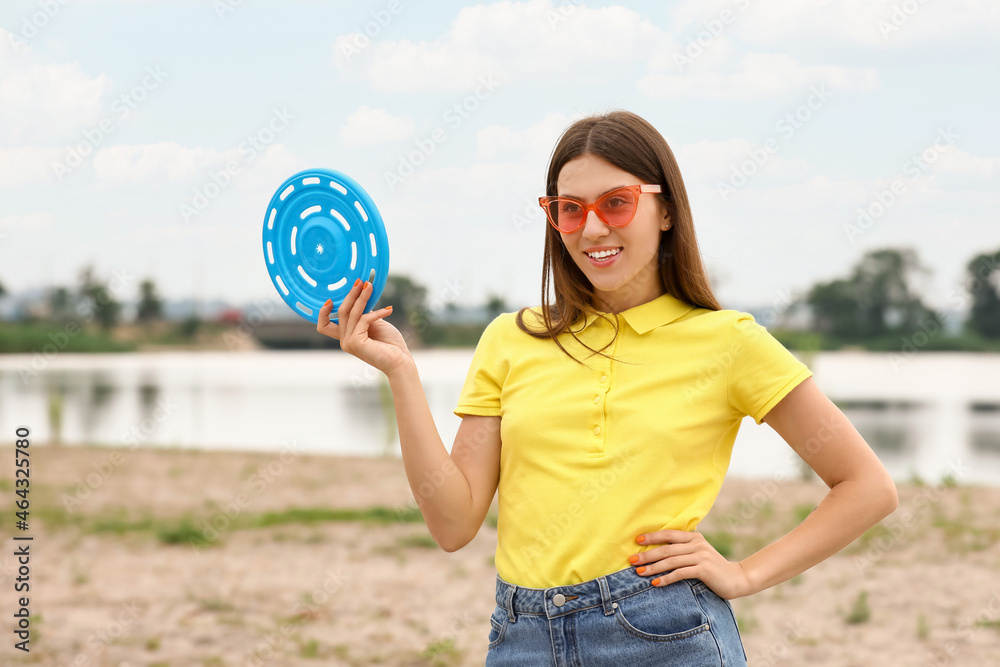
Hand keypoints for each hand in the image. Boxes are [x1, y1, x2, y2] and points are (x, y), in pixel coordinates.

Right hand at [316, 278, 411, 374]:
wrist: (400, 361)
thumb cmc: (390, 344)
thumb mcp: (375, 323)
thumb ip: (365, 313)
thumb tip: (361, 295)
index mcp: (346, 336)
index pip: (323, 325)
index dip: (323, 312)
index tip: (332, 298)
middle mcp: (344, 340)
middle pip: (341, 312)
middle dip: (351, 294)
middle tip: (361, 281)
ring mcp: (348, 342)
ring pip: (352, 313)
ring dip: (363, 297)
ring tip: (371, 286)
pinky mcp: (356, 343)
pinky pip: (364, 320)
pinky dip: (377, 313)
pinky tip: (389, 309)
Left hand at [627, 530, 751, 599]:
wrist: (736, 578)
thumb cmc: (712, 568)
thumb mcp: (698, 553)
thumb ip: (683, 549)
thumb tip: (657, 550)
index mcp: (694, 537)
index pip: (668, 534)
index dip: (652, 537)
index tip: (636, 541)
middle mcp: (697, 544)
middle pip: (666, 548)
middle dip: (647, 555)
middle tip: (631, 560)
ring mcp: (701, 556)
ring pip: (671, 561)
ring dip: (653, 568)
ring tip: (639, 573)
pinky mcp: (704, 569)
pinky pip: (680, 573)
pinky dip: (666, 578)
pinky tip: (656, 583)